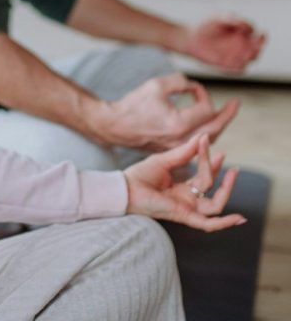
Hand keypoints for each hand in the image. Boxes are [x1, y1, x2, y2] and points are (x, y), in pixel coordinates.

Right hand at [97, 73, 239, 151]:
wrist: (114, 125)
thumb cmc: (132, 104)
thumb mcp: (156, 85)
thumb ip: (180, 82)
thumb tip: (193, 87)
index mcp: (178, 124)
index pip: (206, 110)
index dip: (203, 94)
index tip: (194, 87)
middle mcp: (180, 140)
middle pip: (215, 130)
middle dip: (227, 115)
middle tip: (236, 104)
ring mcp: (177, 148)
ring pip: (208, 139)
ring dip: (217, 125)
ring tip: (223, 113)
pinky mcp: (172, 150)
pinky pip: (196, 144)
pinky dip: (205, 133)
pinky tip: (206, 123)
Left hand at [125, 134, 245, 231]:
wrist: (124, 188)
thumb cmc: (140, 175)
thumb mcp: (164, 160)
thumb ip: (183, 153)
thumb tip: (200, 138)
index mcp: (182, 187)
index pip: (203, 176)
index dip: (210, 161)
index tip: (208, 142)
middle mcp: (187, 199)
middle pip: (211, 188)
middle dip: (222, 175)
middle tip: (230, 161)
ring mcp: (187, 208)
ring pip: (215, 204)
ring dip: (226, 189)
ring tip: (233, 173)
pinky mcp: (184, 216)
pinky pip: (208, 224)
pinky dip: (224, 222)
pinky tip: (239, 218)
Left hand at [179, 17, 265, 72]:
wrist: (190, 37)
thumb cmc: (205, 25)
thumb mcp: (217, 17)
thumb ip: (232, 19)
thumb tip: (246, 26)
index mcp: (244, 32)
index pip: (259, 35)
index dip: (261, 36)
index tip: (256, 34)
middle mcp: (243, 44)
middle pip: (258, 48)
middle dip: (258, 47)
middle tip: (253, 45)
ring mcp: (236, 55)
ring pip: (251, 59)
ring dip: (250, 57)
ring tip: (243, 54)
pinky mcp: (228, 65)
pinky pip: (239, 69)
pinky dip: (239, 67)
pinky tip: (233, 62)